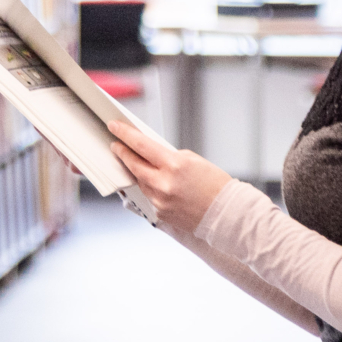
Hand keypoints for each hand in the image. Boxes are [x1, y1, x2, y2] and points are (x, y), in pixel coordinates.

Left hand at [109, 120, 230, 232]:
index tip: (114, 127)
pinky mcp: (160, 214)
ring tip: (141, 164)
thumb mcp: (193, 160)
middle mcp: (164, 184)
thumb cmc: (216, 185)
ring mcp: (160, 200)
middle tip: (116, 146)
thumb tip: (152, 155)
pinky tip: (161, 186)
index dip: (125, 134)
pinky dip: (152, 189)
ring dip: (138, 172)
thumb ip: (170, 156)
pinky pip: (150, 196)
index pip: (141, 145)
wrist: (227, 213)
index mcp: (174, 165)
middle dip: (123, 153)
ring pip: (141, 181)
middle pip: (134, 164)